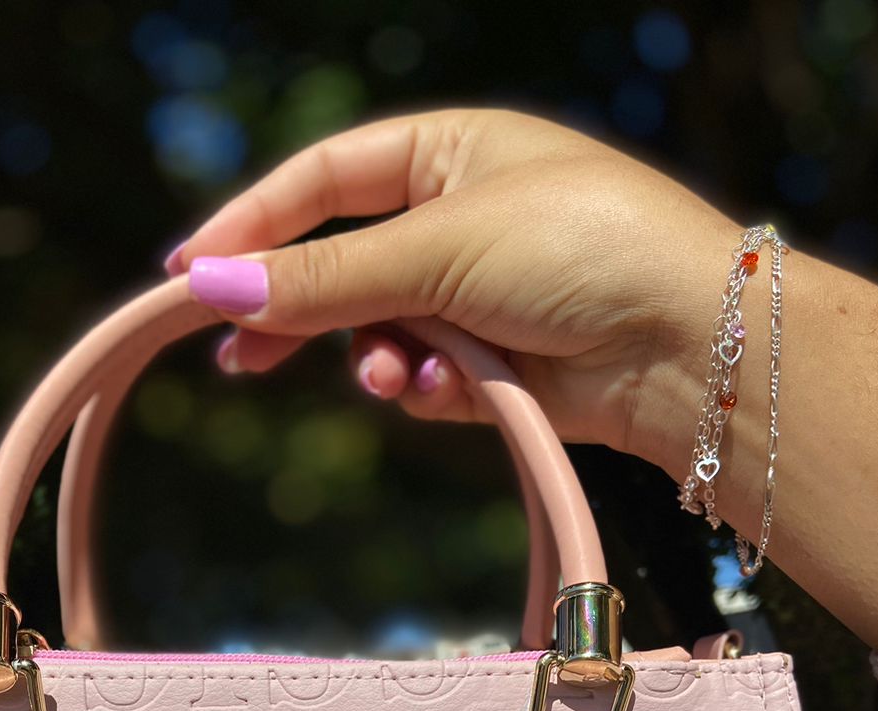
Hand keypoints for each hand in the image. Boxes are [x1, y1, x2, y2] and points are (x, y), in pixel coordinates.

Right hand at [164, 109, 739, 474]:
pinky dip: (428, 390)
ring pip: (379, 333)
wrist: (688, 345)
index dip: (251, 224)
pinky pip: (425, 379)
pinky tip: (453, 393)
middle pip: (339, 263)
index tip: (188, 275)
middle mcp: (459, 216)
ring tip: (395, 377)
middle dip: (298, 313)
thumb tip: (211, 287)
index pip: (322, 179)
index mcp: (449, 150)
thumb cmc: (577, 250)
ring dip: (376, 359)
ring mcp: (479, 294)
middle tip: (240, 361)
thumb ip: (320, 276)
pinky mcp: (498, 365)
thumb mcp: (435, 247)